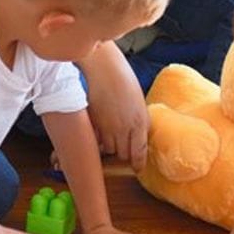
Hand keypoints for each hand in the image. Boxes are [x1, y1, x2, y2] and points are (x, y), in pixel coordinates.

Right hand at [82, 46, 150, 167]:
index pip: (140, 152)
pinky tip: (98, 131)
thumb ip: (139, 120)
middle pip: (123, 154)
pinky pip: (95, 140)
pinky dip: (97, 139)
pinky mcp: (93, 123)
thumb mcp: (138, 101)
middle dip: (123, 153)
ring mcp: (107, 127)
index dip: (138, 162)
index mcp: (141, 122)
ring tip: (108, 134)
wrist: (103, 67)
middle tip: (121, 146)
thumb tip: (138, 134)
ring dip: (108, 145)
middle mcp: (125, 128)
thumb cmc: (122, 78)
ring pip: (108, 149)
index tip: (136, 167)